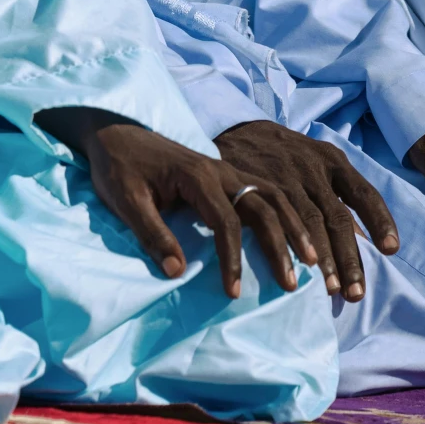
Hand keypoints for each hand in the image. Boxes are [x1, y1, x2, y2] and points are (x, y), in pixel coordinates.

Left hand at [40, 107, 308, 298]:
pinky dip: (286, 214)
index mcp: (197, 175)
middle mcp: (220, 170)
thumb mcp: (125, 201)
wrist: (114, 132)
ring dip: (293, 228)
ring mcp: (226, 170)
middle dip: (280, 246)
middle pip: (263, 207)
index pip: (226, 221)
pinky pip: (265, 192)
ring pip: (273, 197)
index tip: (234, 291)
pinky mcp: (226, 174)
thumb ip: (152, 234)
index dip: (233, 258)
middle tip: (291, 283)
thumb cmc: (118, 167)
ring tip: (310, 261)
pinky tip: (296, 236)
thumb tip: (176, 272)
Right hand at [215, 120, 396, 301]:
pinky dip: (289, 247)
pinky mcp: (259, 185)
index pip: (364, 193)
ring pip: (311, 222)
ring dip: (323, 258)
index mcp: (333, 162)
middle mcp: (314, 168)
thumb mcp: (317, 166)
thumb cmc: (287, 157)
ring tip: (331, 289)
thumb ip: (338, 199)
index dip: (380, 221)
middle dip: (350, 257)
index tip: (391, 250)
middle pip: (338, 216)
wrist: (239, 131)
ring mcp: (286, 177)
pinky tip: (294, 269)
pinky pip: (279, 221)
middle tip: (356, 292)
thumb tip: (366, 243)